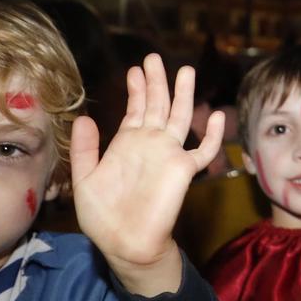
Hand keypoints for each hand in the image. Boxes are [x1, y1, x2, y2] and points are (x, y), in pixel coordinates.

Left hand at [71, 53, 226, 295]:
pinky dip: (213, 135)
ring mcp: (169, 154)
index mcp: (127, 143)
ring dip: (183, 95)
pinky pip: (204, 150)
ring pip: (180, 117)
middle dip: (157, 81)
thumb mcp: (84, 179)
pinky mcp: (184, 170)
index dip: (137, 89)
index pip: (136, 109)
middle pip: (158, 105)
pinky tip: (216, 117)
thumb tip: (85, 118)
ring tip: (185, 71)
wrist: (125, 242)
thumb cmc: (103, 216)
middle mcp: (151, 143)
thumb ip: (86, 149)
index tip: (135, 68)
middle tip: (155, 57)